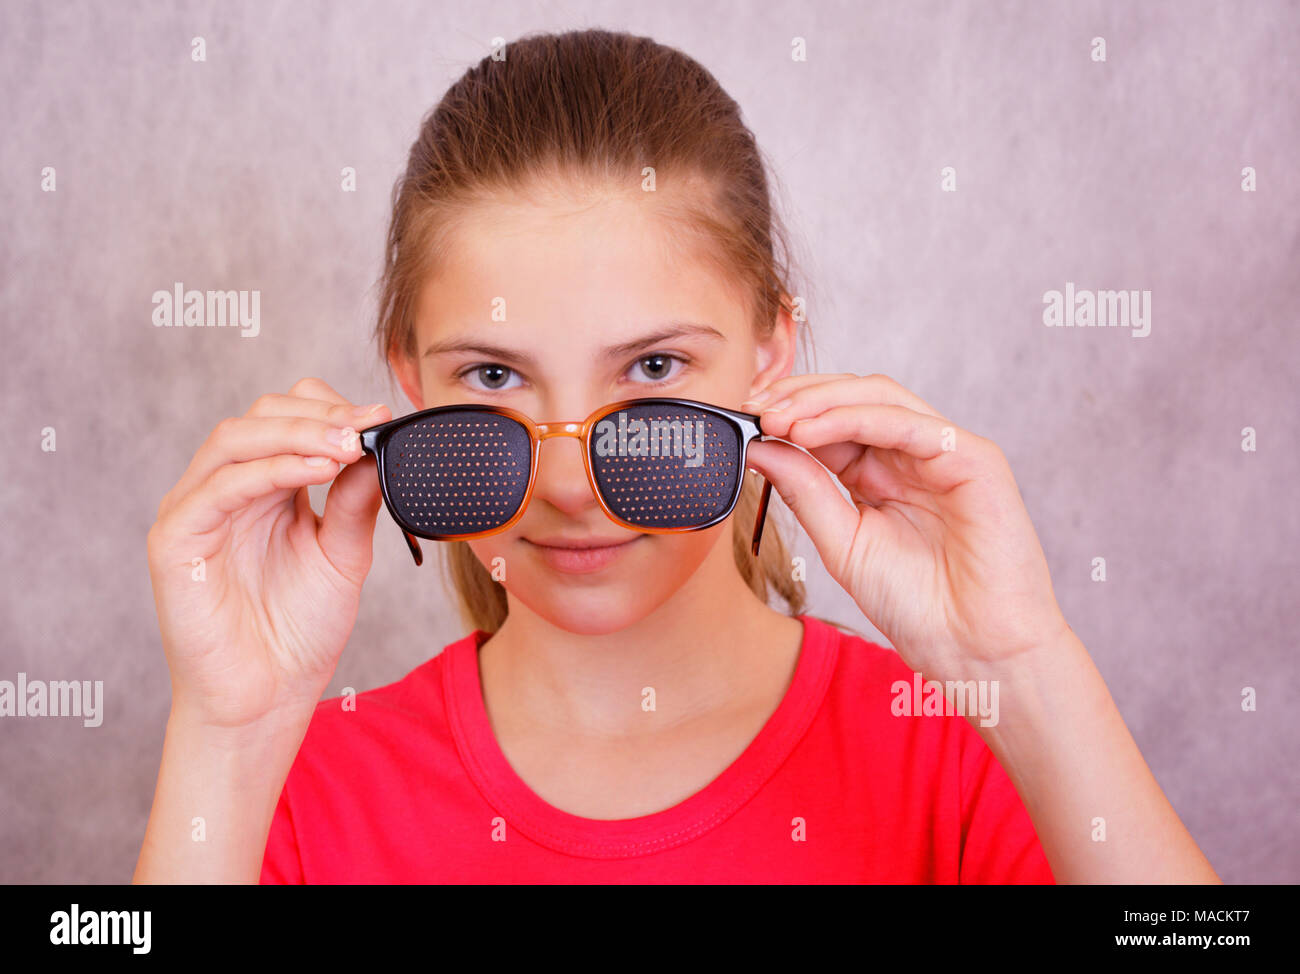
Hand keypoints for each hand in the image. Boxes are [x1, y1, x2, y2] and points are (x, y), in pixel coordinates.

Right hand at [146, 377, 390, 728]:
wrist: (266, 700)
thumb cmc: (298, 633)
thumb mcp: (342, 555)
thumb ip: (356, 502)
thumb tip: (379, 445)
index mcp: (263, 488)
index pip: (285, 418)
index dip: (329, 408)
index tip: (381, 418)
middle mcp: (224, 490)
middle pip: (259, 417)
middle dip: (318, 415)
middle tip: (368, 426)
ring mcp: (194, 510)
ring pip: (234, 440)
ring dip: (297, 435)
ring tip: (348, 444)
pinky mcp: (174, 540)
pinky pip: (218, 488)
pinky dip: (269, 470)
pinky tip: (318, 470)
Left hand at [742, 373, 1070, 681]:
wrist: (976, 651)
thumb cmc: (918, 607)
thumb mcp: (842, 543)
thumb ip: (804, 492)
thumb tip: (758, 447)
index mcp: (880, 473)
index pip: (829, 421)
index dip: (784, 412)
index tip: (740, 416)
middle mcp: (912, 454)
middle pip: (851, 398)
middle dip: (797, 395)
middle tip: (752, 404)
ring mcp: (945, 451)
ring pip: (878, 398)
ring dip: (821, 401)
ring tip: (777, 416)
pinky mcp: (974, 458)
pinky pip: (910, 424)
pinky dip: (856, 419)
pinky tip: (811, 431)